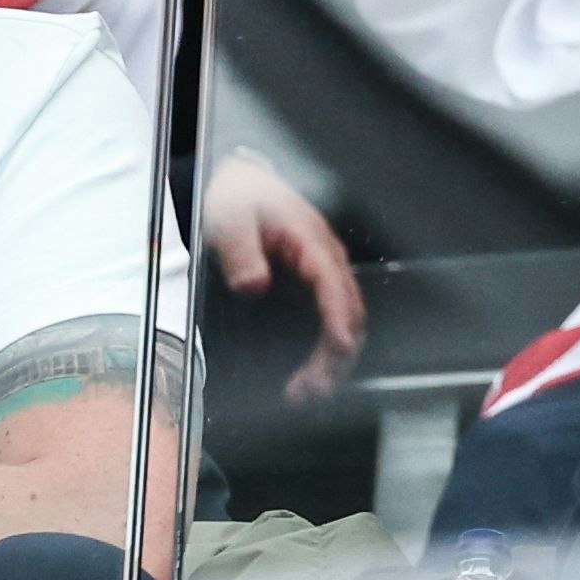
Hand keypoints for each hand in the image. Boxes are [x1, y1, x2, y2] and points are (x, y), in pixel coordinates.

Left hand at [205, 153, 366, 402]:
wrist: (241, 186)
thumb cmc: (240, 198)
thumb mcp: (230, 218)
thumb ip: (240, 251)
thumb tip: (253, 286)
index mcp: (310, 242)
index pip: (333, 286)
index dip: (338, 319)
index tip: (338, 347)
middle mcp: (327, 262)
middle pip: (349, 314)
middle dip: (335, 357)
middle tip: (307, 390)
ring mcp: (325, 277)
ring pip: (345, 325)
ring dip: (331, 363)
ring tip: (304, 393)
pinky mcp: (316, 289)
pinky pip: (331, 324)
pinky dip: (324, 353)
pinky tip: (307, 376)